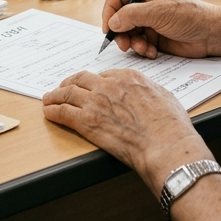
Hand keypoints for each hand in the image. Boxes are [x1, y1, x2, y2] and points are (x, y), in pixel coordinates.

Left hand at [42, 69, 211, 190]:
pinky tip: (49, 113)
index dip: (94, 82)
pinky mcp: (87, 121)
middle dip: (69, 83)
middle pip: (81, 79)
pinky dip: (53, 111)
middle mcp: (110, 85)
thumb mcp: (165, 98)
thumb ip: (151, 93)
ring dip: (55, 96)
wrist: (165, 145)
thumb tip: (148, 97)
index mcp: (129, 78)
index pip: (104, 75)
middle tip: (63, 88)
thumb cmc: (172, 127)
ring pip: (68, 93)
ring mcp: (96, 102)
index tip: (90, 87)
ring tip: (49, 99)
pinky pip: (63, 112)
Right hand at [103, 0, 218, 58]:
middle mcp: (145, 4)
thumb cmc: (191, 16)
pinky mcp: (153, 37)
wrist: (211, 35)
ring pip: (127, 33)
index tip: (109, 27)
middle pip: (119, 17)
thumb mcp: (159, 12)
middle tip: (123, 44)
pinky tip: (153, 52)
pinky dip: (142, 50)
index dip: (110, 11)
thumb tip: (113, 22)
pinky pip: (138, 44)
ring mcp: (149, 21)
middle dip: (120, 32)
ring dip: (132, 43)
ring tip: (143, 48)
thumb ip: (132, 15)